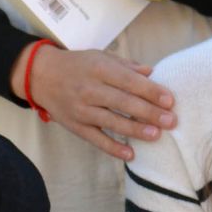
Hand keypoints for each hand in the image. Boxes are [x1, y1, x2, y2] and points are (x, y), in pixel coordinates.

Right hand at [15, 45, 174, 160]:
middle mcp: (90, 89)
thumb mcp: (101, 57)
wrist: (41, 75)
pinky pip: (96, 139)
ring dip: (135, 130)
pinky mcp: (75, 126)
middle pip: (124, 102)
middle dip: (149, 112)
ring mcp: (81, 109)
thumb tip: (152, 72)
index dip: (151, 91)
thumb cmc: (78, 65)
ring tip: (156, 135)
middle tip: (171, 121)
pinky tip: (130, 154)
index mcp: (99, 69)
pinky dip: (113, 147)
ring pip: (112, 122)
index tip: (170, 100)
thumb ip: (127, 66)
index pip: (130, 81)